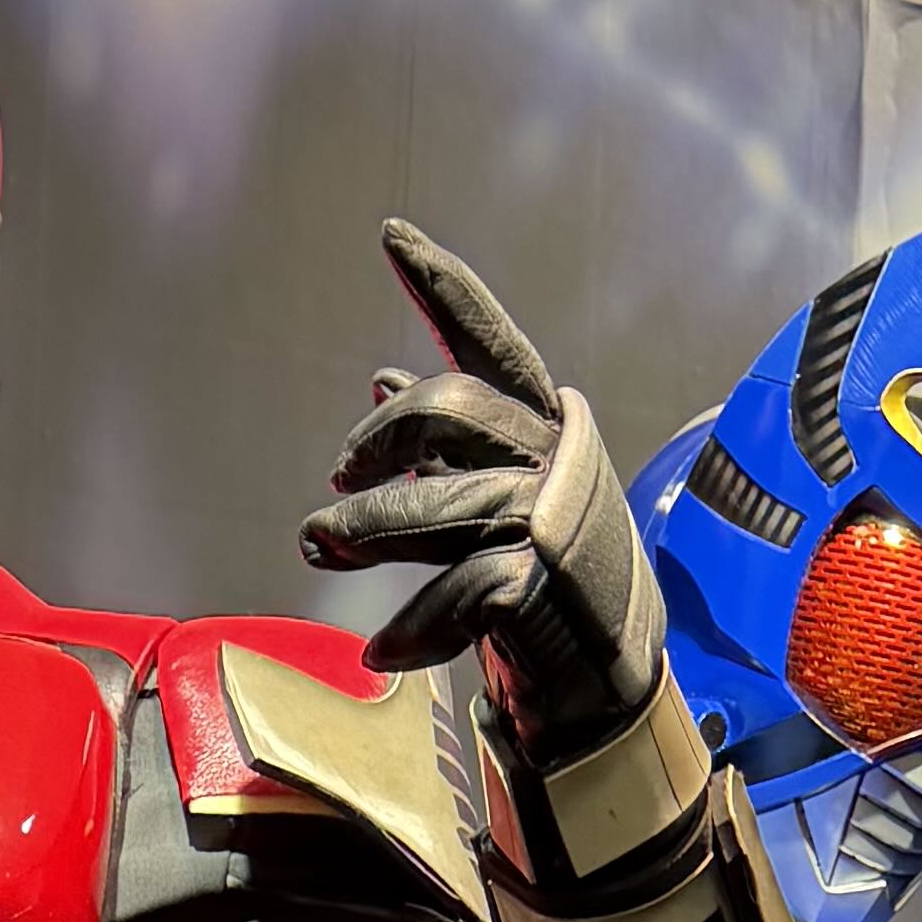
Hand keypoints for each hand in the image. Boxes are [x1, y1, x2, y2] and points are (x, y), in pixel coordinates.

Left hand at [301, 221, 663, 765]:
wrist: (604, 687)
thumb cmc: (539, 583)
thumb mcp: (488, 499)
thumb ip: (439, 448)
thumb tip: (381, 375)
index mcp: (542, 427)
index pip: (488, 342)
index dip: (443, 286)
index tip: (391, 234)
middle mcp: (555, 460)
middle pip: (450, 411)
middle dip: (378, 443)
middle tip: (333, 478)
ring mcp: (554, 521)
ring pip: (443, 503)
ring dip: (369, 528)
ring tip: (316, 544)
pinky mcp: (546, 587)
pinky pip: (459, 593)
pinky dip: (413, 629)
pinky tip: (382, 653)